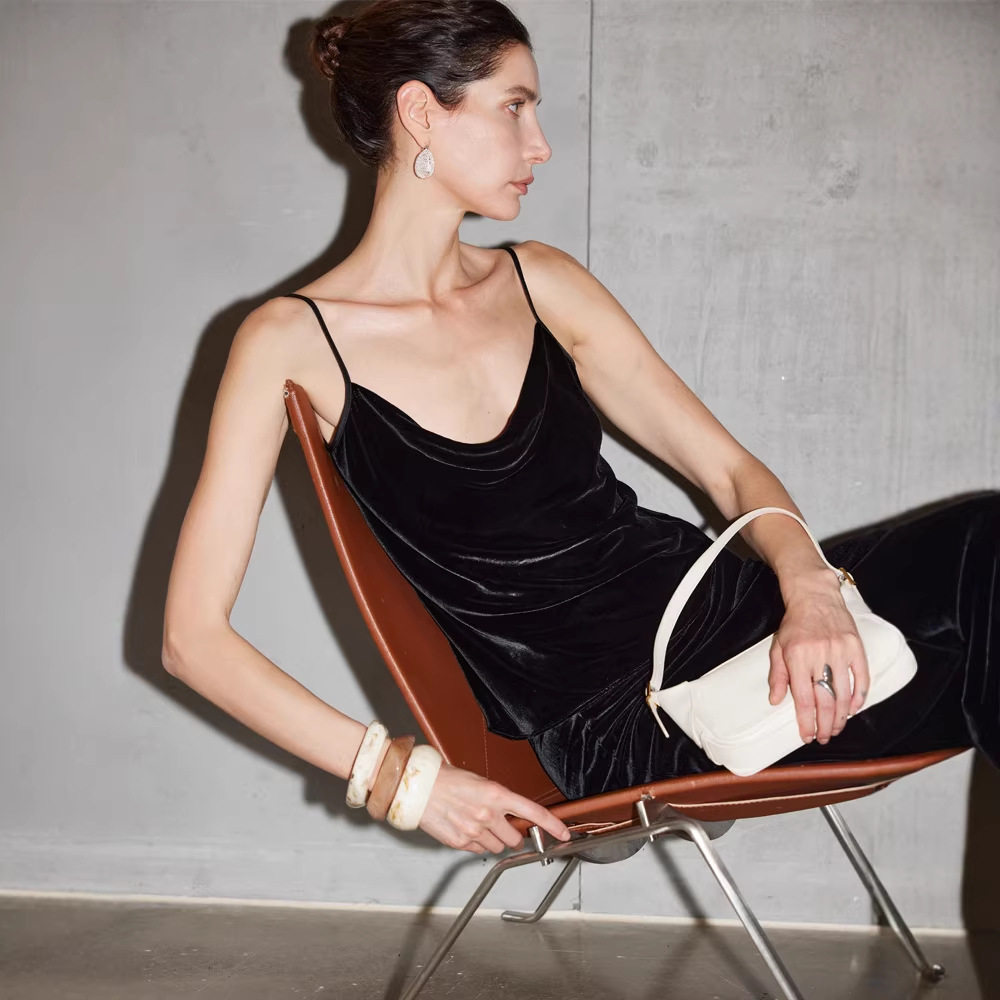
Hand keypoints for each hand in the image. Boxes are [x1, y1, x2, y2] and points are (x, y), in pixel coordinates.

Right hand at [418, 762, 570, 853]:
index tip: (563, 833)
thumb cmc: (449, 780)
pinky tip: (465, 828)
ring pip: (498, 847)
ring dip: (493, 840)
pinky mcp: (460, 842)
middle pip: (515, 838)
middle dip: (511, 834)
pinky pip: (478, 851)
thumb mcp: (481, 783)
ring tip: (477, 824)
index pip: (533, 812)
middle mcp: (488, 814)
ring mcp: (474, 830)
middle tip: (499, 825)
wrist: (420, 788)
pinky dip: (476, 844)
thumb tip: (513, 815)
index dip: (552, 825)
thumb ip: (499, 800)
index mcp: (496, 794)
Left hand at [767, 581, 870, 744]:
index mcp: (797, 657)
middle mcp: (819, 655)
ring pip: (844, 693)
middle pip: (825, 700)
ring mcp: (840, 651)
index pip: (802, 698)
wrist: (815, 596)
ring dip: (841, 716)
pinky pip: (862, 678)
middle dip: (824, 724)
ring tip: (836, 728)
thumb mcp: (778, 647)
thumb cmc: (794, 624)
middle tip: (823, 737)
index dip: (806, 721)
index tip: (807, 735)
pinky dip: (859, 697)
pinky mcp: (856, 647)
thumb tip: (775, 701)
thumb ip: (777, 676)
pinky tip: (853, 709)